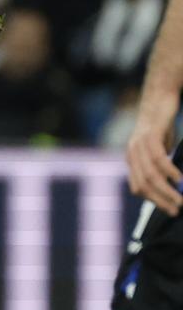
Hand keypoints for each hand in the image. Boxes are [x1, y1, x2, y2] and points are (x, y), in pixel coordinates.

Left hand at [126, 99, 182, 215]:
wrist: (159, 98)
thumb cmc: (162, 125)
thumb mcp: (160, 148)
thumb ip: (160, 165)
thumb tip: (171, 185)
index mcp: (132, 159)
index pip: (138, 187)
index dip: (153, 200)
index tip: (169, 209)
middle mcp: (132, 153)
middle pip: (143, 185)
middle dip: (160, 201)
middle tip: (176, 210)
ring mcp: (139, 144)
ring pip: (150, 175)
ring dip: (166, 191)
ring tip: (181, 200)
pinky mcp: (150, 135)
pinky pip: (158, 158)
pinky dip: (169, 171)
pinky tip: (179, 179)